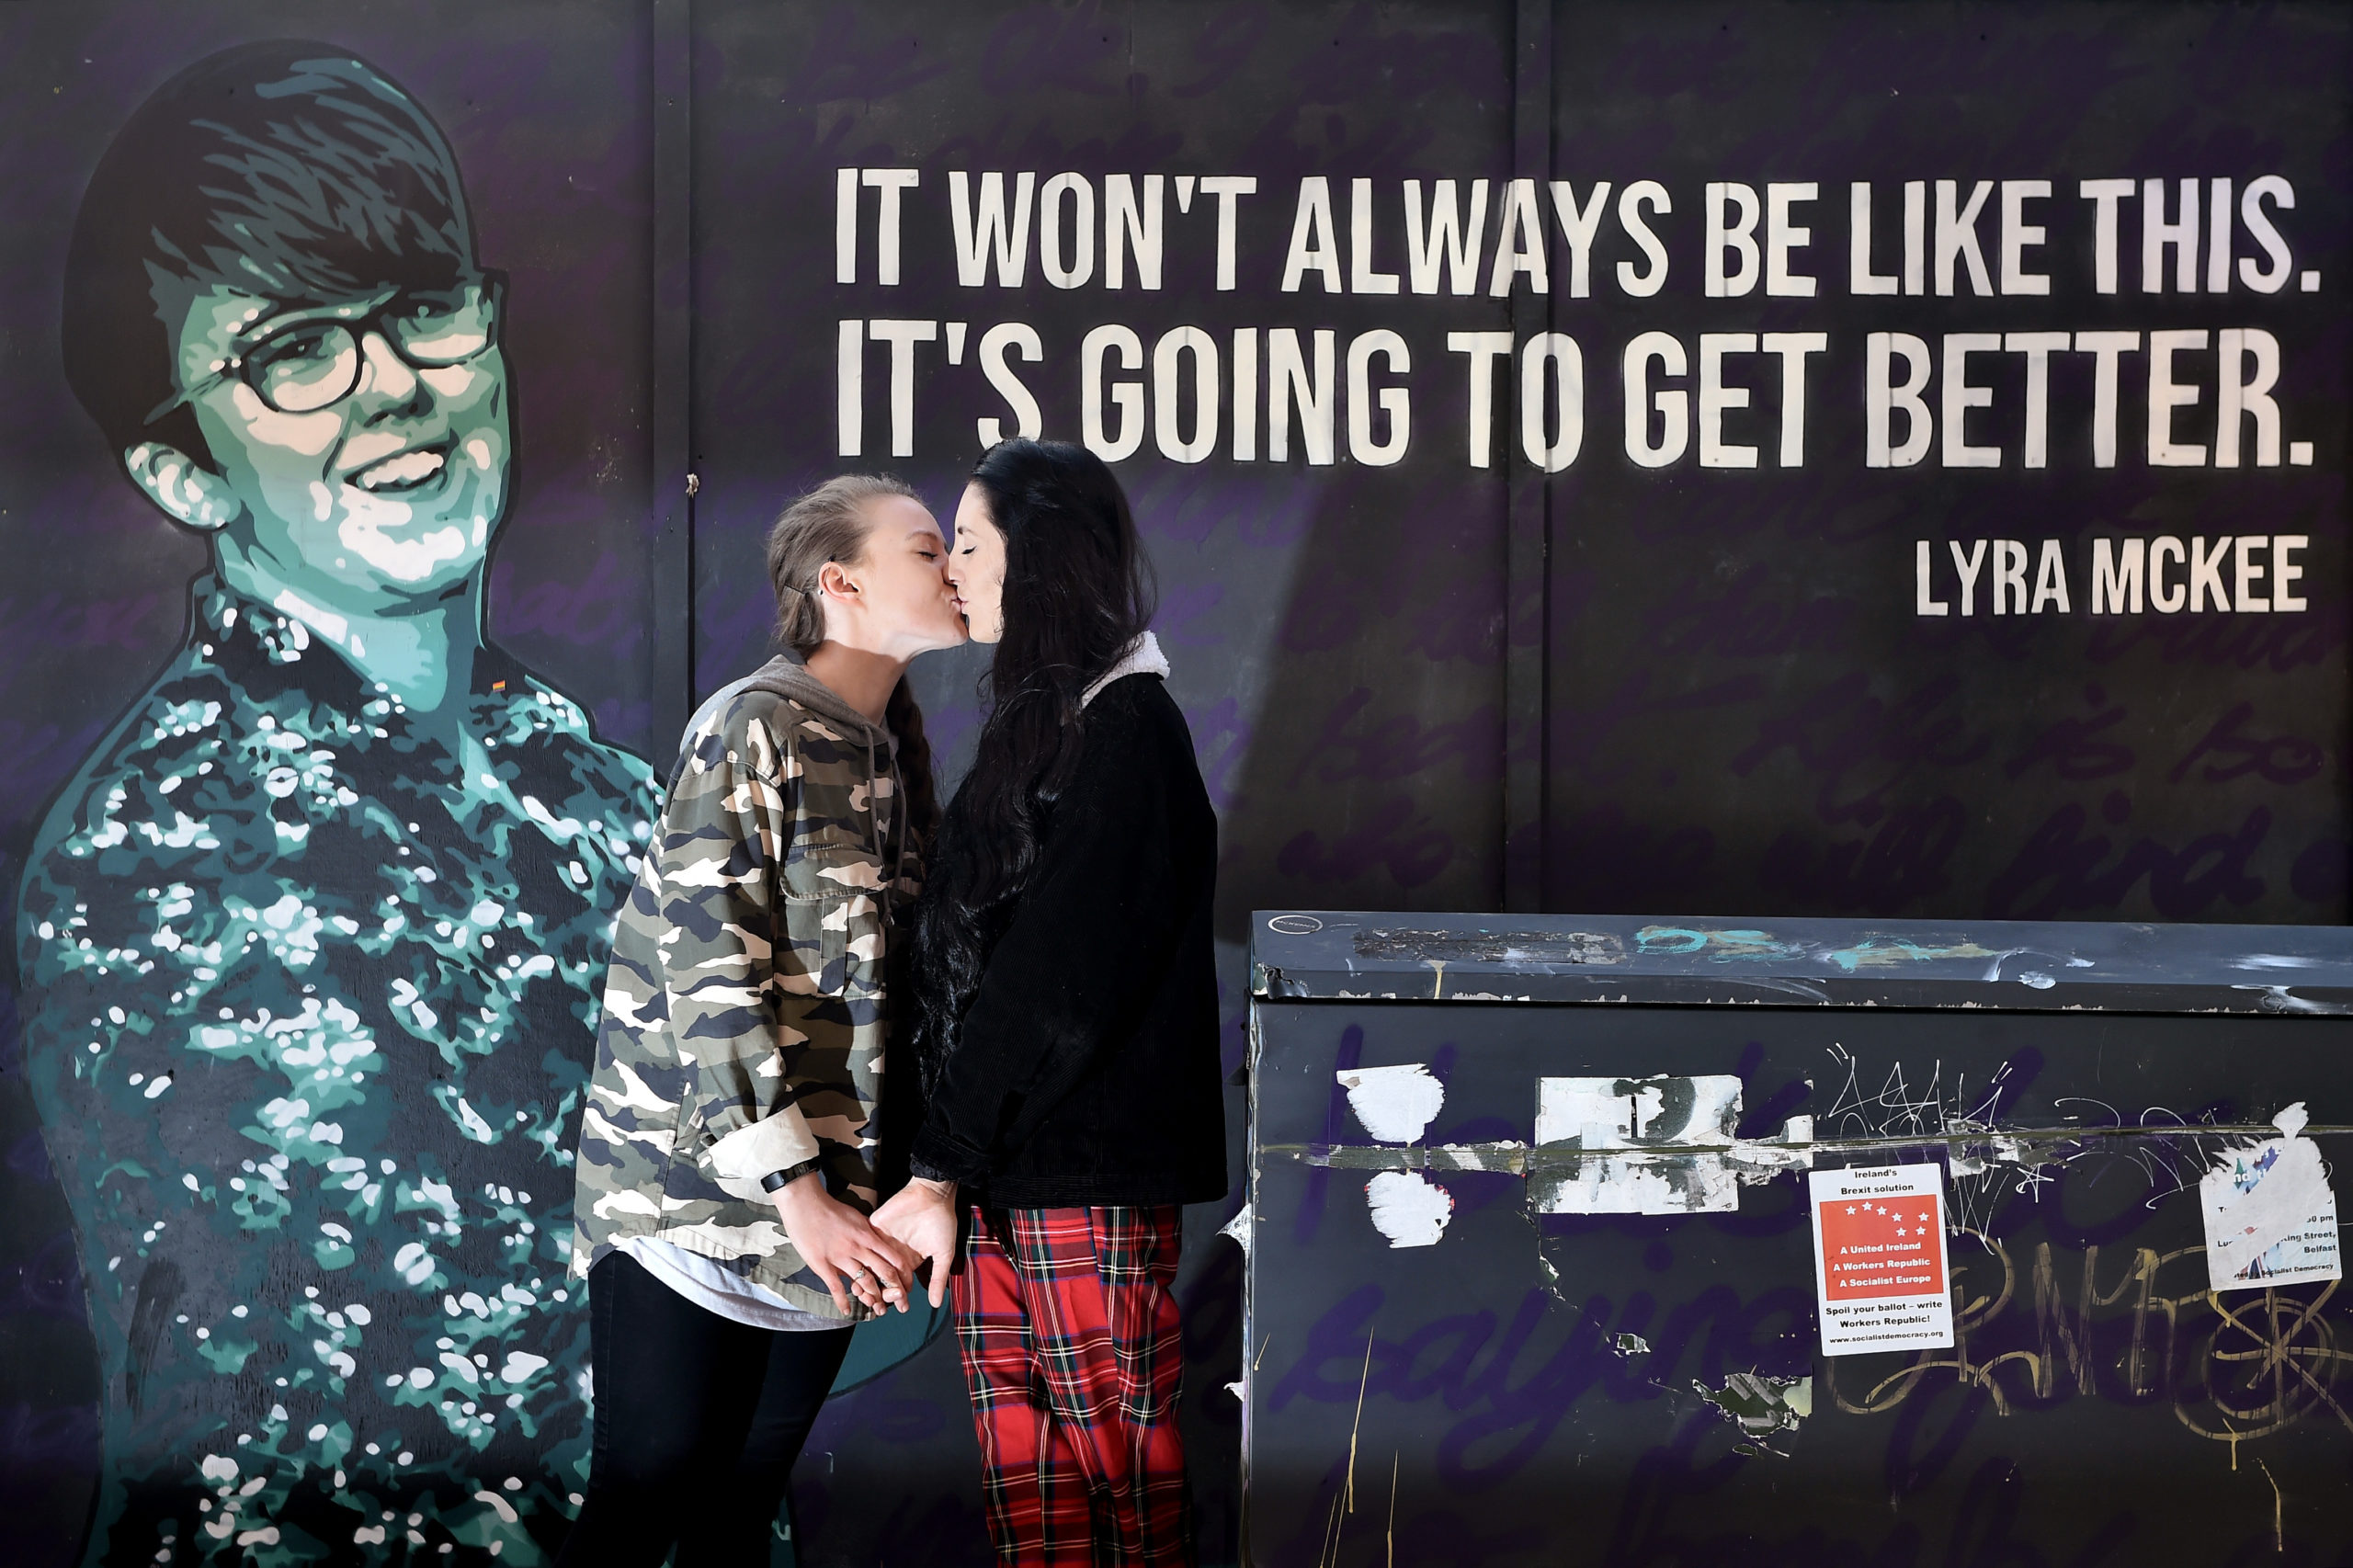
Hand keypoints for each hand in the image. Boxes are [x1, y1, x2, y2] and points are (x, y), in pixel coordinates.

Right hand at [770, 1172, 919, 1314]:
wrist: (805, 1203)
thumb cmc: (830, 1208)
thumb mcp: (857, 1217)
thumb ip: (868, 1231)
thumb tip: (878, 1242)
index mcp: (867, 1235)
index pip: (893, 1258)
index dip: (903, 1274)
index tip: (907, 1285)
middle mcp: (858, 1247)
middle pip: (883, 1273)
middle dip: (893, 1290)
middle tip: (899, 1303)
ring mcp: (840, 1257)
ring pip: (864, 1282)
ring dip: (873, 1299)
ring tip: (878, 1310)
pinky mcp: (822, 1265)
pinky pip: (836, 1287)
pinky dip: (843, 1301)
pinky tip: (848, 1311)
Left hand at [872, 1177, 958, 1309]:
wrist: (932, 1193)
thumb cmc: (941, 1222)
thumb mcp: (943, 1253)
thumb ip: (938, 1278)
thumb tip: (935, 1304)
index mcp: (908, 1262)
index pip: (900, 1285)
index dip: (900, 1297)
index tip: (902, 1308)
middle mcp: (892, 1255)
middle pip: (881, 1280)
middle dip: (881, 1296)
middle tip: (880, 1307)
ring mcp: (881, 1242)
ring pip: (869, 1267)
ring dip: (867, 1282)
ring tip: (866, 1295)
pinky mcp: (872, 1229)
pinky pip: (863, 1246)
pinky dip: (860, 1260)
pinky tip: (859, 1271)